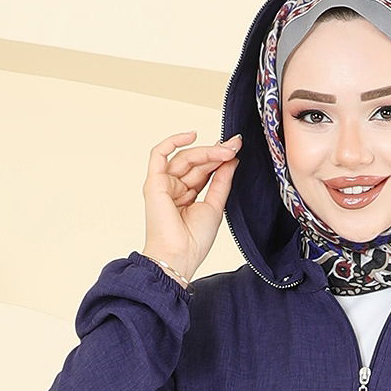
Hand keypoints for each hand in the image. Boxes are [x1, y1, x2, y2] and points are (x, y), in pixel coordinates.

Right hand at [141, 130, 242, 282]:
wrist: (180, 255)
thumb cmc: (194, 241)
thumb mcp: (215, 205)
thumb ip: (222, 181)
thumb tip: (231, 159)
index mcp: (187, 196)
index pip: (204, 170)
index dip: (219, 158)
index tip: (236, 148)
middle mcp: (174, 188)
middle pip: (196, 162)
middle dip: (216, 152)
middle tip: (234, 146)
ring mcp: (164, 184)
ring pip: (185, 157)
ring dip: (206, 151)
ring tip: (226, 150)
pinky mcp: (154, 182)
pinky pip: (159, 154)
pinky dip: (173, 141)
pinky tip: (192, 136)